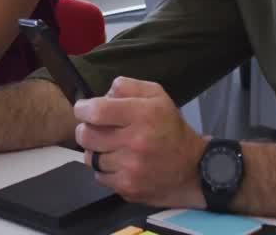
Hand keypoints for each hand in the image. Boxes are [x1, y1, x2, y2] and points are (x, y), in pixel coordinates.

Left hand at [73, 77, 206, 207]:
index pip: (96, 111)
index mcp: (143, 115)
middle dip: (86, 130)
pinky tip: (119, 163)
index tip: (83, 109)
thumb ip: (127, 87)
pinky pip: (99, 176)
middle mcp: (136, 142)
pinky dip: (105, 169)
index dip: (82, 109)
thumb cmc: (171, 129)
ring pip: (90, 157)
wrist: (193, 169)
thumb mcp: (157, 96)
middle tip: (96, 129)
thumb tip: (102, 94)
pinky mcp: (128, 187)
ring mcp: (131, 168)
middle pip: (86, 135)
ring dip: (96, 151)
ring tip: (112, 147)